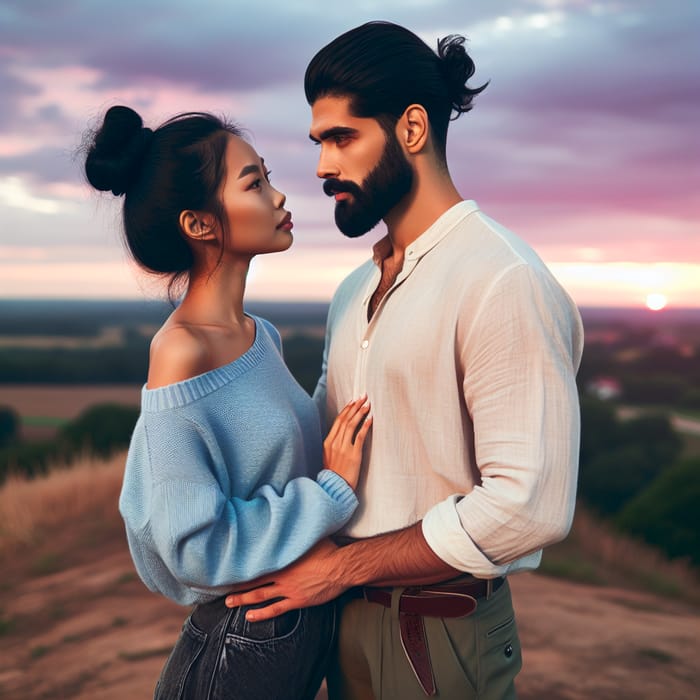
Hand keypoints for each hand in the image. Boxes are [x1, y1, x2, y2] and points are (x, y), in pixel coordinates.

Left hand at [224, 539, 346, 620]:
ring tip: (229, 603)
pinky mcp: (298, 600)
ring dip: (243, 600)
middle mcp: (282, 575)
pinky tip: (250, 617)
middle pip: (254, 581)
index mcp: (283, 559)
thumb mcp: (310, 537)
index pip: (257, 563)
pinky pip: (276, 609)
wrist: (341, 567)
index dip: (242, 566)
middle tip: (221, 589)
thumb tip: (290, 519)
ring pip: (260, 596)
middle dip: (237, 586)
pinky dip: (262, 614)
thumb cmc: (328, 550)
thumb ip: (296, 534)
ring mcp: (288, 589)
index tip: (228, 567)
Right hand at [323, 396, 371, 489]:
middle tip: (363, 397)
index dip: (346, 410)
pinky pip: (360, 436)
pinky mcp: (353, 455)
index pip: (337, 421)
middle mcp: (334, 443)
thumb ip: (333, 445)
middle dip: (355, 407)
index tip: (353, 401)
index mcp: (327, 443)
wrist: (335, 489)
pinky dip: (365, 426)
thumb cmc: (333, 475)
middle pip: (345, 420)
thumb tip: (342, 434)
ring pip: (352, 425)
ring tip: (368, 404)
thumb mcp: (328, 457)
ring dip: (360, 413)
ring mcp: (343, 448)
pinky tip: (371, 418)